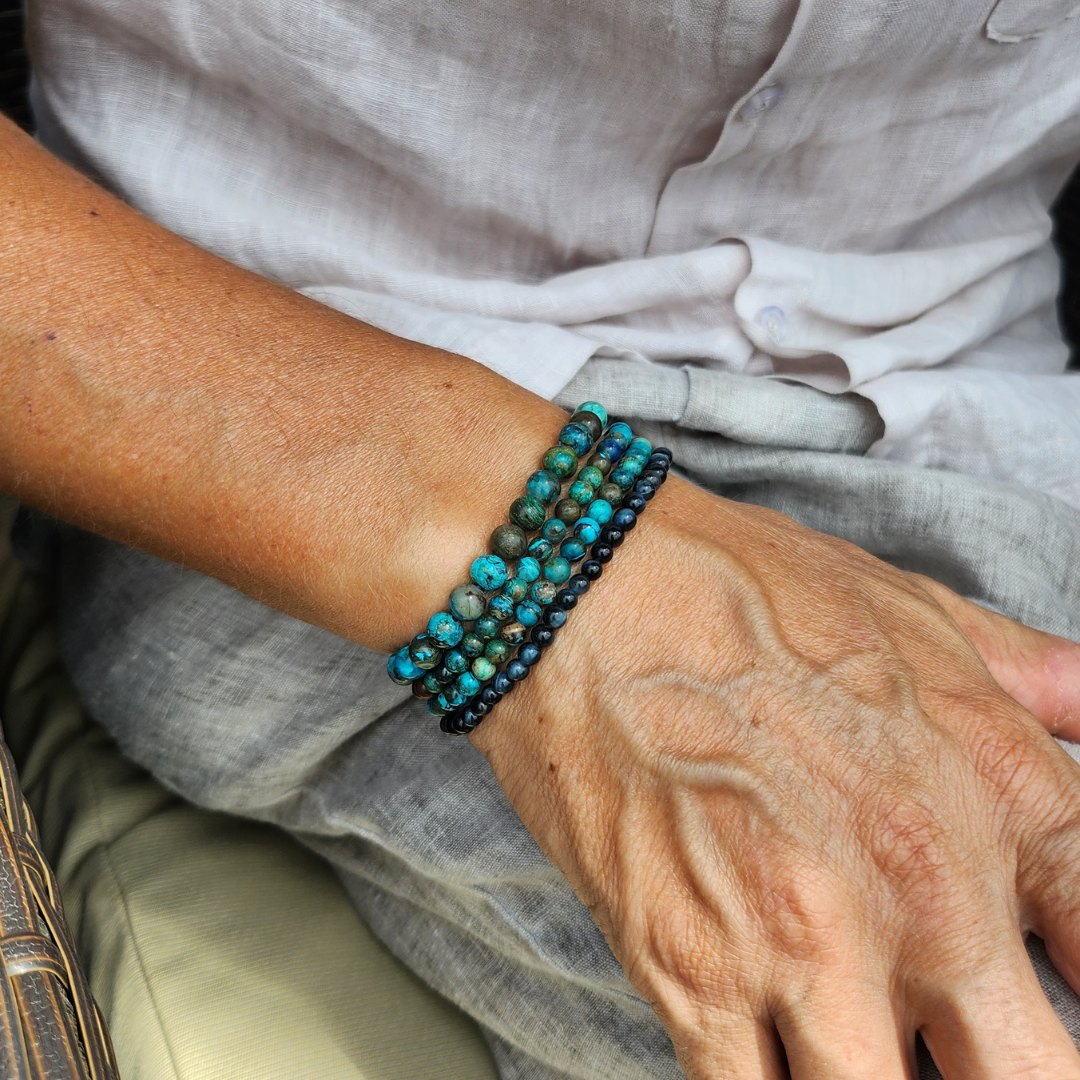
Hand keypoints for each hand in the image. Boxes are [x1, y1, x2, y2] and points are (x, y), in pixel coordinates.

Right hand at [473, 475, 1079, 1078]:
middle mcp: (928, 889)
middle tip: (951, 1043)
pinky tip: (771, 1047)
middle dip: (1008, 1072)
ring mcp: (810, 946)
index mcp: (1000, 792)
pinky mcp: (694, 977)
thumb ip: (1030, 675)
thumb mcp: (915, 608)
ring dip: (879, 1079)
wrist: (586, 589)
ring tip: (851, 1040)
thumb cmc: (744, 587)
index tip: (1043, 994)